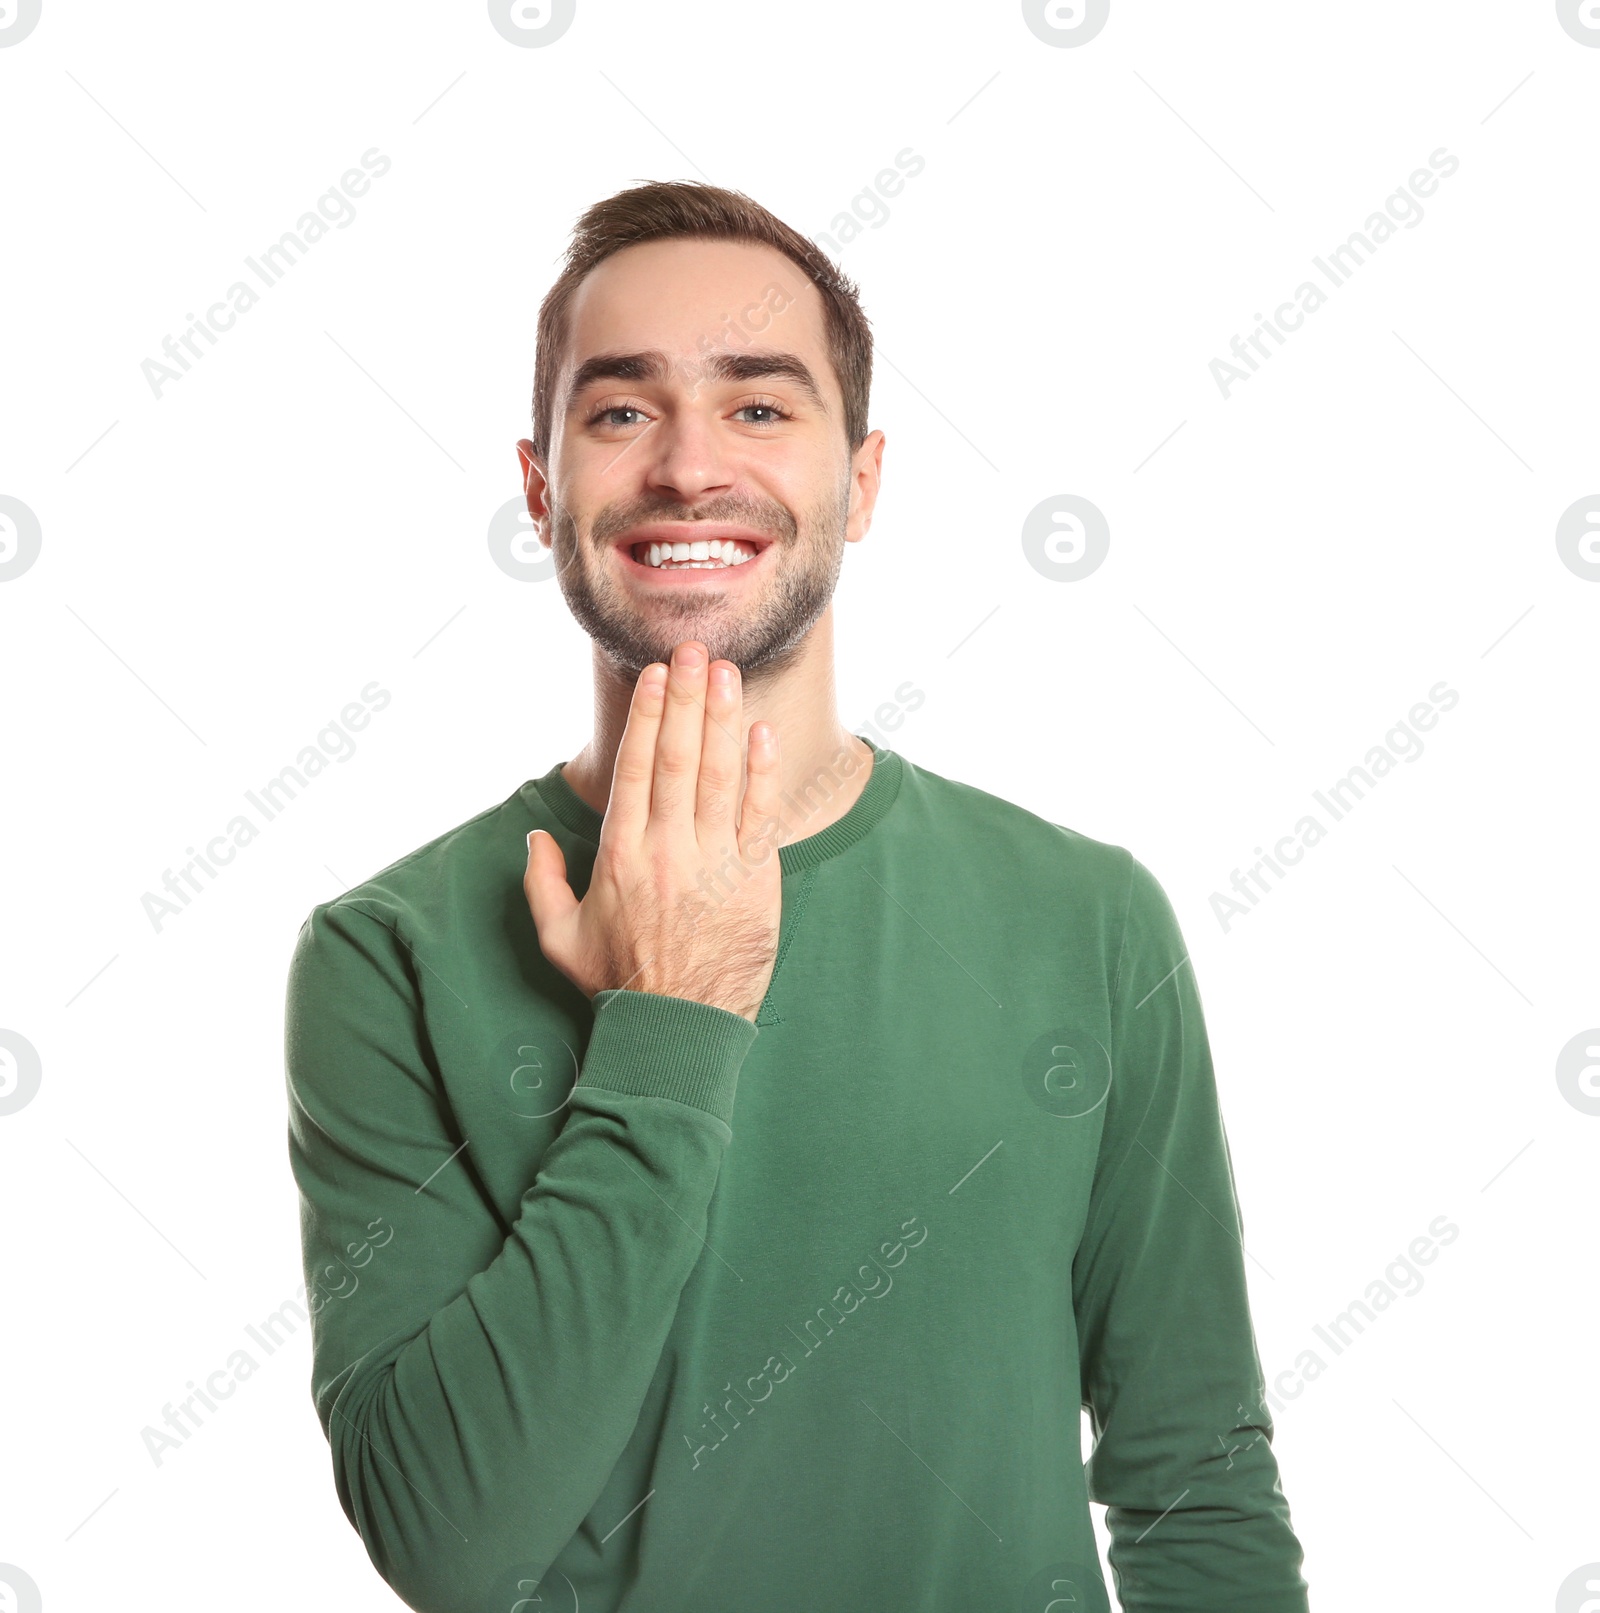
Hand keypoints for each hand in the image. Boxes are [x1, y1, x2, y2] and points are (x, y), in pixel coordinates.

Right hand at [523, 640, 782, 1023]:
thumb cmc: (619, 982)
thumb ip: (542, 885)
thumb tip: (535, 841)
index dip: (648, 716)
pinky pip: (759, 814)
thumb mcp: (559, 939)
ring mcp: (715, 862)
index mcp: (621, 856)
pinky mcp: (755, 878)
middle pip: (678, 757)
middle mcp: (668, 850)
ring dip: (723, 719)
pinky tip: (760, 733)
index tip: (656, 676)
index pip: (636, 769)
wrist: (679, 1029)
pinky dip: (761, 772)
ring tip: (726, 673)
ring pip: (719, 776)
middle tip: (695, 650)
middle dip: (688, 698)